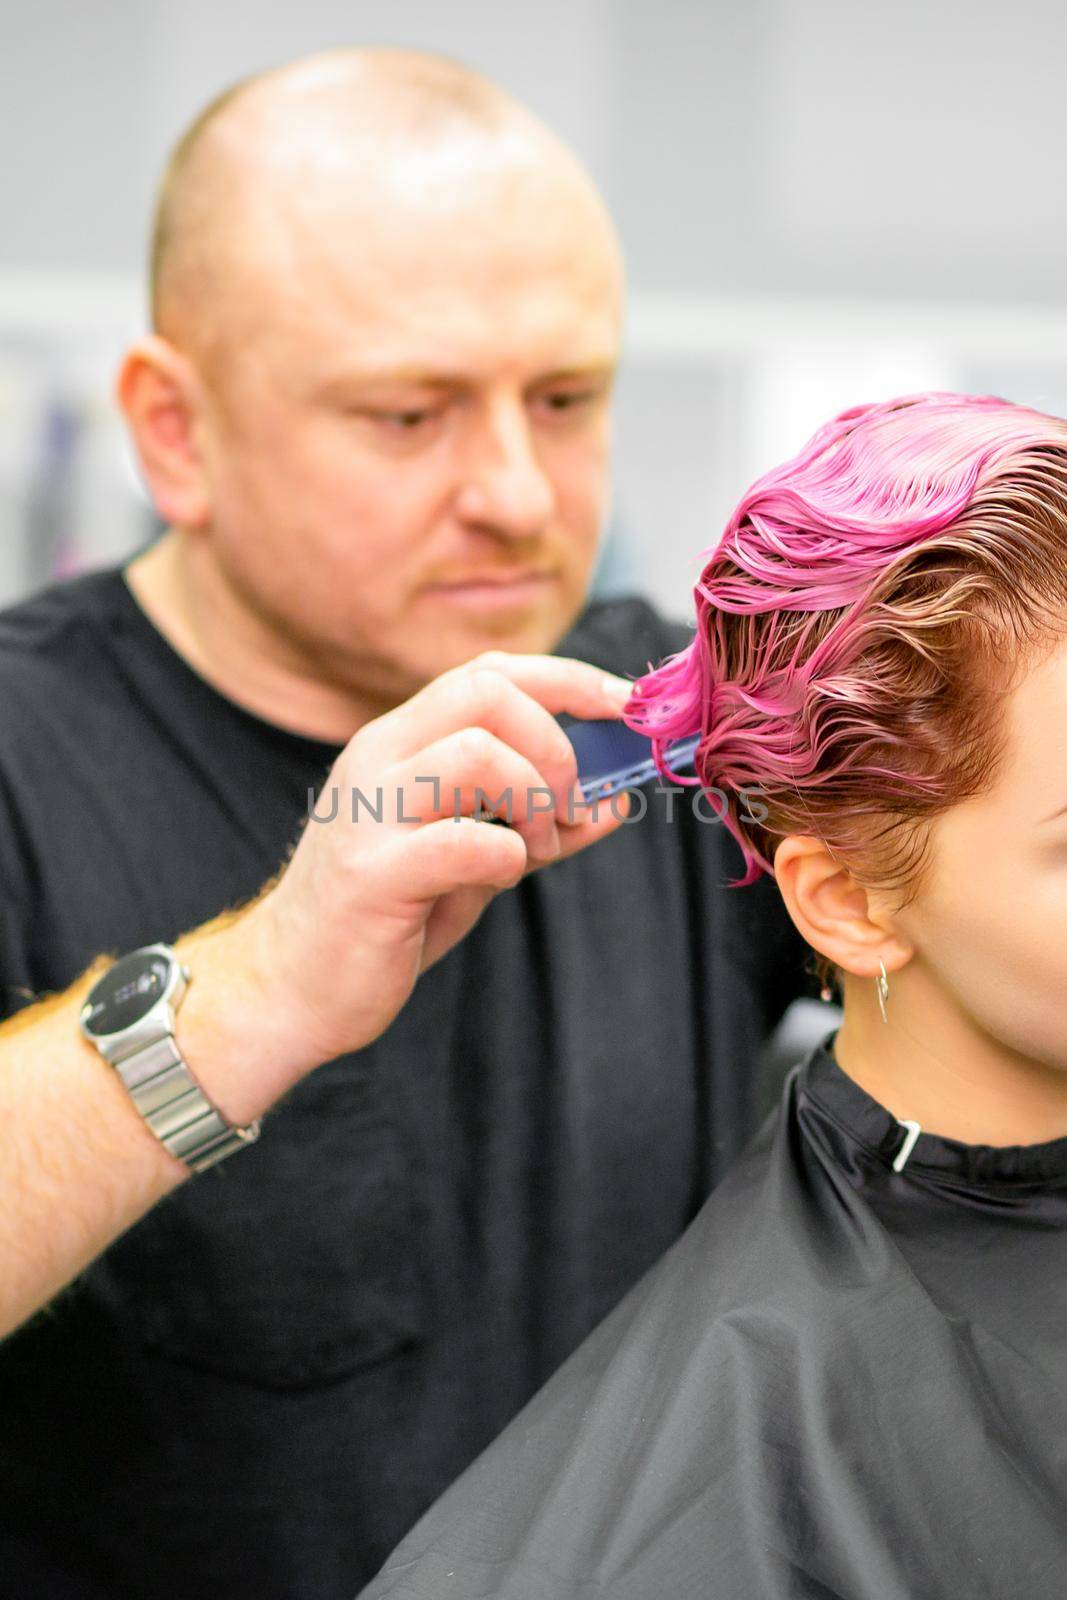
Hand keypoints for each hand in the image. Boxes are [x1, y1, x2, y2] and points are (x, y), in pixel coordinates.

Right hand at [243, 651, 632, 1080]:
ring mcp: (370, 812)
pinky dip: (507, 855)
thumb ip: (535, 823)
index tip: (624, 705)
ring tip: (534, 847)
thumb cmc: (384, 917)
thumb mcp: (471, 858)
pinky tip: (500, 876)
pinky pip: (465, 840)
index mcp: (401, 742)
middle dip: (556, 743)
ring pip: (476, 751)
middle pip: (487, 691)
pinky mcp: (371, 874)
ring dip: (534, 799)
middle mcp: (379, 758)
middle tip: (568, 806)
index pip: (490, 672)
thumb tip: (616, 800)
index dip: (568, 679)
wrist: (292, 987)